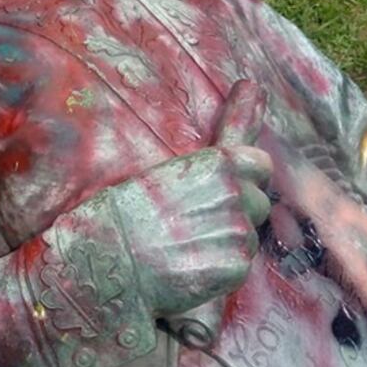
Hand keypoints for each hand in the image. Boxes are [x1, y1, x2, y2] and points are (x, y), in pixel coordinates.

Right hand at [109, 81, 272, 316]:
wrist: (105, 259)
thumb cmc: (124, 213)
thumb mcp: (167, 171)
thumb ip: (212, 162)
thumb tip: (253, 93)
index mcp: (219, 164)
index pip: (261, 166)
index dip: (247, 180)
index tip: (230, 191)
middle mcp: (235, 194)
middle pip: (259, 204)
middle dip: (238, 215)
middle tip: (196, 227)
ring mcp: (237, 232)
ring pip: (248, 238)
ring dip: (228, 245)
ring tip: (186, 250)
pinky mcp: (234, 268)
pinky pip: (239, 267)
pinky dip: (221, 272)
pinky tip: (189, 271)